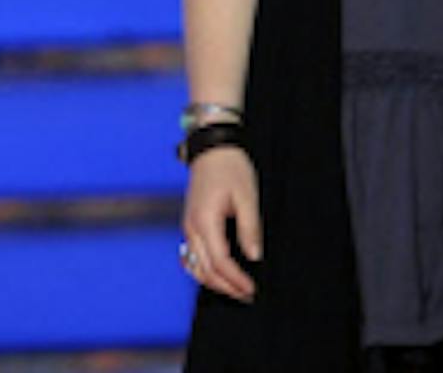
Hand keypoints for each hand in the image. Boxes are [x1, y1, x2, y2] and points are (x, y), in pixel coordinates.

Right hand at [180, 148, 260, 301]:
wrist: (211, 147)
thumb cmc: (229, 167)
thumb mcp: (247, 196)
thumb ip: (249, 228)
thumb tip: (254, 256)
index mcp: (204, 220)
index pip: (219, 261)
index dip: (236, 279)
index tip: (252, 289)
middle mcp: (191, 227)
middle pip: (204, 269)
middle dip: (226, 287)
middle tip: (248, 295)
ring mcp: (188, 226)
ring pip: (195, 266)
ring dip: (215, 282)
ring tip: (236, 289)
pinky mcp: (190, 224)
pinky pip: (193, 256)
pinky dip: (205, 271)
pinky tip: (220, 275)